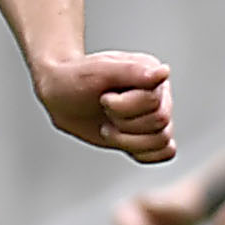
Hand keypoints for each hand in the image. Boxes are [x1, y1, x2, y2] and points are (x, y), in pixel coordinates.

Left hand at [33, 49, 174, 161]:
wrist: (60, 94)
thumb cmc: (75, 78)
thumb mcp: (99, 71)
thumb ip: (132, 71)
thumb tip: (164, 72)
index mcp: (152, 74)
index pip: (153, 102)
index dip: (123, 106)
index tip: (103, 97)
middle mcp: (159, 95)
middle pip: (158, 123)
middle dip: (123, 122)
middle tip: (104, 111)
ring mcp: (153, 116)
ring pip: (161, 141)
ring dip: (127, 140)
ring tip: (107, 127)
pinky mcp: (146, 135)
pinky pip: (163, 153)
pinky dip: (142, 153)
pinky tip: (122, 140)